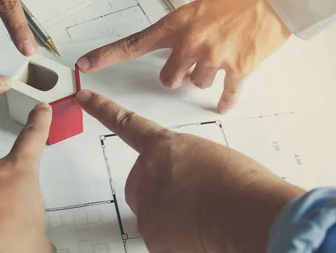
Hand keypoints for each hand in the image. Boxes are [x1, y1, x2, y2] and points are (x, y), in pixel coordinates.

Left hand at [75, 90, 302, 252]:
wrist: (252, 215)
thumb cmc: (242, 186)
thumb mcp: (208, 159)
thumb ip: (182, 165)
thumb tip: (179, 187)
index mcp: (164, 146)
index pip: (125, 123)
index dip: (102, 108)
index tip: (83, 97)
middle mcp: (147, 169)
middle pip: (140, 184)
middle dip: (159, 194)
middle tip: (190, 201)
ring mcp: (145, 201)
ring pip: (151, 213)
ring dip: (170, 218)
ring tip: (201, 216)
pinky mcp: (149, 232)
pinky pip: (158, 238)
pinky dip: (176, 240)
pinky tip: (197, 234)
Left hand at [76, 0, 291, 113]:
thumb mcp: (197, 8)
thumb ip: (181, 32)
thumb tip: (177, 51)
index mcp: (174, 25)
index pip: (132, 44)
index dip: (106, 56)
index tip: (83, 65)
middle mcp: (188, 43)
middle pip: (168, 79)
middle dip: (178, 75)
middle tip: (193, 62)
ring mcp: (212, 58)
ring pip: (196, 84)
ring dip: (204, 77)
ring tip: (221, 56)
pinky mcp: (237, 69)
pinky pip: (225, 94)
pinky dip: (225, 100)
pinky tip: (224, 102)